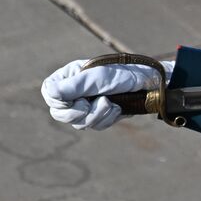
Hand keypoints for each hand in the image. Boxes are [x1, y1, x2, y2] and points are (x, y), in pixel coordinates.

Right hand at [41, 58, 173, 130]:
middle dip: (83, 113)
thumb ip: (74, 86)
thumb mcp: (98, 78)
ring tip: (112, 104)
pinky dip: (107, 120)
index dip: (61, 103)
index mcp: (70, 76)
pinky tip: (117, 109)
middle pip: (62, 114)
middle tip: (102, 102)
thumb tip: (51, 93)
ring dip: (98, 116)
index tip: (80, 101)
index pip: (50, 94)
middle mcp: (75, 90)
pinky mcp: (99, 113)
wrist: (150, 83)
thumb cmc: (124, 75)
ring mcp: (86, 103)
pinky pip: (95, 126)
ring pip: (79, 123)